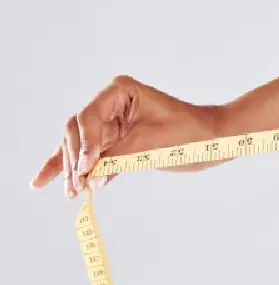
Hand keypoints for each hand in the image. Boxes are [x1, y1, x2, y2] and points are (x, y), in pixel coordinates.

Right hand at [29, 75, 226, 198]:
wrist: (214, 140)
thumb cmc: (191, 133)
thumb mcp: (152, 144)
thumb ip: (118, 158)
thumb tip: (90, 179)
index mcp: (120, 92)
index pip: (88, 118)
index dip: (84, 144)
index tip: (87, 168)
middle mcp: (110, 104)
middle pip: (78, 131)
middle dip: (74, 159)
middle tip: (75, 186)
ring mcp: (111, 123)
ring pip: (80, 145)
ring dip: (72, 168)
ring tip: (70, 192)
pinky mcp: (117, 141)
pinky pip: (92, 155)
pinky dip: (79, 170)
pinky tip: (58, 182)